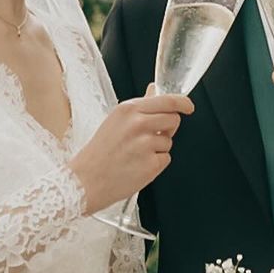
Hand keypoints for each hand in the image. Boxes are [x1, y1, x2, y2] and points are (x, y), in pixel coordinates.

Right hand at [70, 87, 193, 213]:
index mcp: (128, 109)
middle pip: (174, 119)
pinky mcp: (151, 164)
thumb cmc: (99, 153)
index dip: (182, 103)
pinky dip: (155, 164)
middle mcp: (138, 124)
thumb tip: (154, 90)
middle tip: (151, 137)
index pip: (167, 100)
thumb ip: (140, 107)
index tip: (188, 106)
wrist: (85, 181)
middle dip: (168, 128)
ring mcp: (145, 144)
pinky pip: (165, 159)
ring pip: (169, 141)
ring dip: (158, 148)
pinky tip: (137, 166)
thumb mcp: (116, 121)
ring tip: (135, 154)